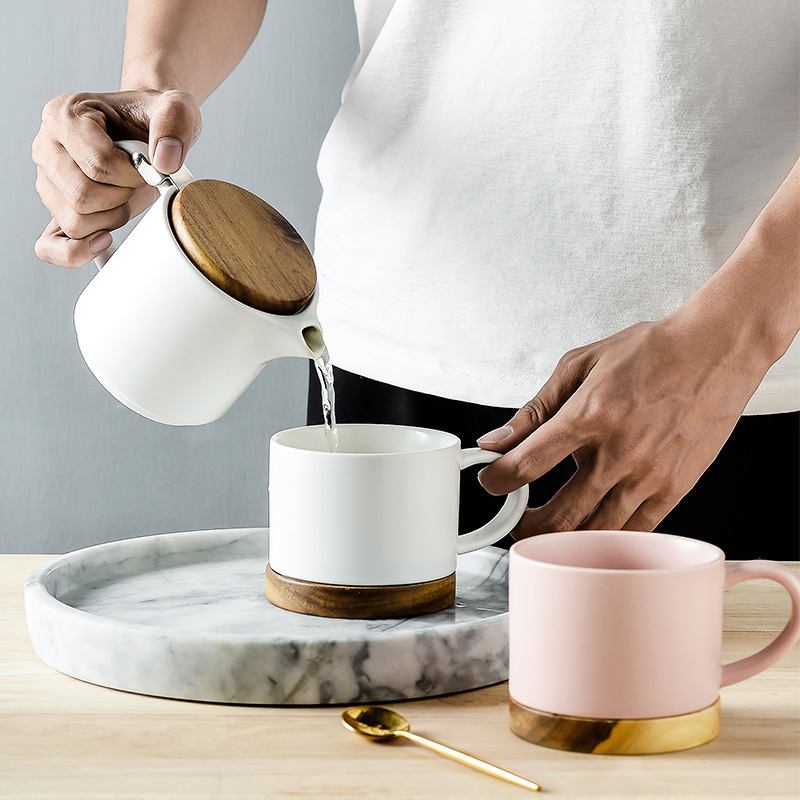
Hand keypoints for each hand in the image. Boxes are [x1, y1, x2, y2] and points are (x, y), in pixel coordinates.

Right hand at [32, 89, 200, 266]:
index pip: (98, 165)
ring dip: (113, 217)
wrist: (144, 126)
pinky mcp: (56, 208)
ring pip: (75, 221)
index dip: (133, 176)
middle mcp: (46, 147)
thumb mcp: (174, 108)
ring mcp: (47, 181)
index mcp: (65, 115)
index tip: (148, 167)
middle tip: (137, 182)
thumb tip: (165, 160)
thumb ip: (175, 121)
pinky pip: (49, 246)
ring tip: (125, 195)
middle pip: (82, 196)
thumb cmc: (151, 118)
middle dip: (123, 197)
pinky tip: (105, 240)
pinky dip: (77, 251)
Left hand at [477, 312, 768, 535]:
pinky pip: (634, 531)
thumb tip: (496, 440)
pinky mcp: (674, 489)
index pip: (527, 465)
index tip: (491, 482)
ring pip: (595, 532)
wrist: (716, 350)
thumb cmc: (650, 352)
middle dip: (524, 526)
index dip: (497, 481)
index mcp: (588, 417)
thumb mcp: (580, 365)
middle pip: (557, 515)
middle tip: (515, 519)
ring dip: (562, 539)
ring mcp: (648, 476)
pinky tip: (591, 526)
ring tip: (547, 528)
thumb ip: (535, 409)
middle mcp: (617, 453)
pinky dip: (606, 537)